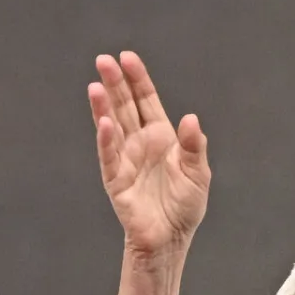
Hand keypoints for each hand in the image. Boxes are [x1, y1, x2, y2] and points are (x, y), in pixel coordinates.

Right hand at [88, 52, 210, 258]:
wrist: (171, 237)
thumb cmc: (185, 205)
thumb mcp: (198, 173)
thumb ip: (195, 146)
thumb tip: (191, 118)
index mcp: (161, 136)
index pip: (146, 101)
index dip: (138, 80)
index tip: (128, 57)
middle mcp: (140, 143)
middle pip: (125, 107)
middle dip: (115, 84)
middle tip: (103, 60)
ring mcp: (125, 160)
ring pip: (112, 127)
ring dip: (104, 107)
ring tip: (96, 86)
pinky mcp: (115, 180)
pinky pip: (109, 157)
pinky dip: (107, 141)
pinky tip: (105, 123)